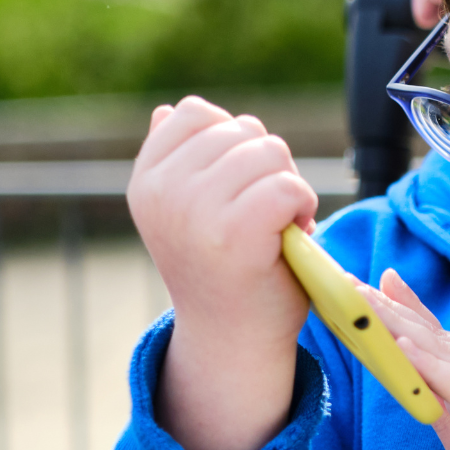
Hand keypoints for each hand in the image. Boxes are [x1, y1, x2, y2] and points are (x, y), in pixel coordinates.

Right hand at [128, 97, 318, 449]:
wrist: (231, 339)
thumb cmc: (223, 269)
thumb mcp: (189, 209)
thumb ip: (181, 160)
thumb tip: (168, 110)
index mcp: (146, 180)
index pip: (197, 113)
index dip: (235, 142)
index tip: (235, 188)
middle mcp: (162, 192)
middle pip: (244, 130)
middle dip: (269, 167)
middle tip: (262, 217)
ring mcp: (194, 212)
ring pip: (271, 152)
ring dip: (289, 187)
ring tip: (275, 228)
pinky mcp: (234, 235)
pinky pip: (288, 186)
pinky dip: (304, 206)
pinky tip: (291, 236)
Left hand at [368, 270, 449, 449]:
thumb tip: (427, 407)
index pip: (443, 350)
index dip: (410, 318)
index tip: (376, 291)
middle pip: (438, 340)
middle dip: (395, 310)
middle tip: (353, 282)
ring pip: (447, 351)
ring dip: (404, 324)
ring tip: (367, 300)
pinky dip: (432, 363)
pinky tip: (404, 343)